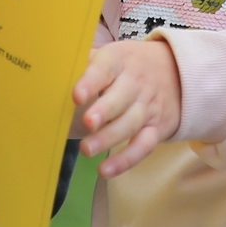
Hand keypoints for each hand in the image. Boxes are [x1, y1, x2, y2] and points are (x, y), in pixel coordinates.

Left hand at [73, 39, 181, 178]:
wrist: (177, 72)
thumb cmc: (128, 66)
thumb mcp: (110, 55)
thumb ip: (83, 63)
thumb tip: (47, 72)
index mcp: (119, 61)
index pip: (105, 68)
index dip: (91, 82)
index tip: (76, 95)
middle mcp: (136, 83)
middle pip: (121, 98)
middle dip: (104, 111)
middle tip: (87, 123)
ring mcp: (148, 107)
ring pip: (130, 123)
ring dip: (109, 138)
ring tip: (86, 150)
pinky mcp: (157, 129)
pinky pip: (143, 146)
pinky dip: (126, 160)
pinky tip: (106, 170)